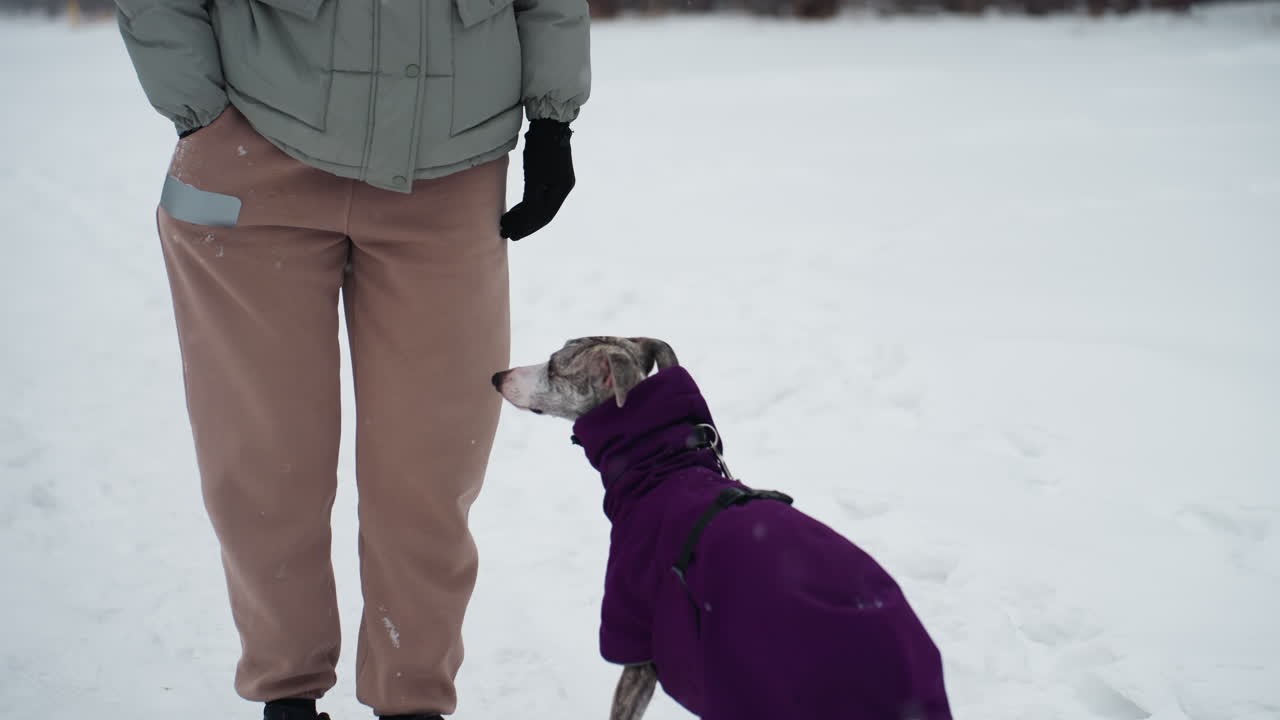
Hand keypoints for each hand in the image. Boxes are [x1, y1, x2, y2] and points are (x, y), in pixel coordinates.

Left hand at [500, 120, 575, 240]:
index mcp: (562, 190)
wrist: (548, 123)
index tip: (512, 234)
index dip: (527, 227)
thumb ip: (531, 200)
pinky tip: (517, 208)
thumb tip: (526, 222)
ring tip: (508, 222)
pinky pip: (539, 195)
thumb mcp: (534, 177)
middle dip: (524, 224)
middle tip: (506, 232)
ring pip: (540, 205)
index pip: (544, 216)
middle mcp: (563, 188)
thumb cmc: (540, 149)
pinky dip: (527, 203)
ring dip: (524, 215)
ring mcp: (559, 181)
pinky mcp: (551, 174)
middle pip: (543, 213)